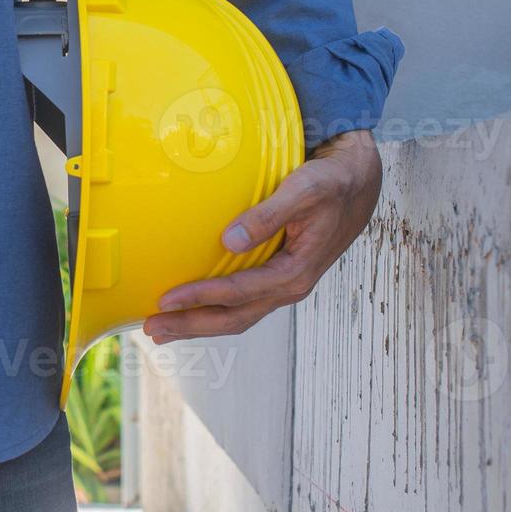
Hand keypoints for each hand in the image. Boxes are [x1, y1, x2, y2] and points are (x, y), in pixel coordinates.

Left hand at [144, 128, 381, 343]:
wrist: (358, 182)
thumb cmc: (331, 183)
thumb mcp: (304, 191)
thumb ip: (268, 215)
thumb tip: (230, 240)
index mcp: (295, 273)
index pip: (238, 293)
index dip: (200, 298)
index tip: (166, 299)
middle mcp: (289, 287)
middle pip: (233, 318)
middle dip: (191, 325)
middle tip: (152, 329)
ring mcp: (283, 285)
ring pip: (237, 315)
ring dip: (199, 323)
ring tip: (163, 328)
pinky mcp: (277, 276)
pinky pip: (242, 301)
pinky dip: (213, 307)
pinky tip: (192, 304)